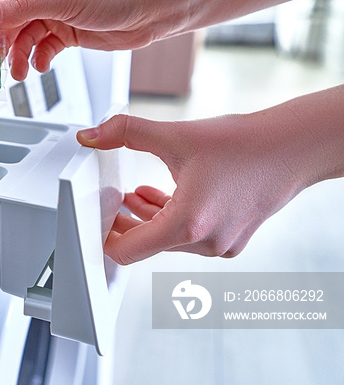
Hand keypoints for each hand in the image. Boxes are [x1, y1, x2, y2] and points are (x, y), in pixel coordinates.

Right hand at [0, 0, 177, 79]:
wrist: (156, 10)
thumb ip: (21, 8)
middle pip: (7, 21)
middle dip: (0, 44)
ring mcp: (55, 11)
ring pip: (24, 38)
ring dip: (18, 56)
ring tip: (19, 72)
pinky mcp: (67, 30)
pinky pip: (42, 47)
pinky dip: (38, 59)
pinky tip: (39, 66)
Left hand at [77, 112, 311, 264]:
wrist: (293, 147)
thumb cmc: (243, 144)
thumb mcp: (174, 135)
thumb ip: (125, 132)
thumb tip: (91, 135)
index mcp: (186, 225)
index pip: (127, 251)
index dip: (106, 236)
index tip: (96, 221)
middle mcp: (204, 243)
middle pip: (146, 245)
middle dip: (124, 223)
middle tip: (109, 204)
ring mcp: (220, 246)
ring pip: (168, 240)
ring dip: (147, 218)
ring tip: (132, 196)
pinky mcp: (232, 241)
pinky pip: (190, 238)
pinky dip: (171, 219)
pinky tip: (160, 196)